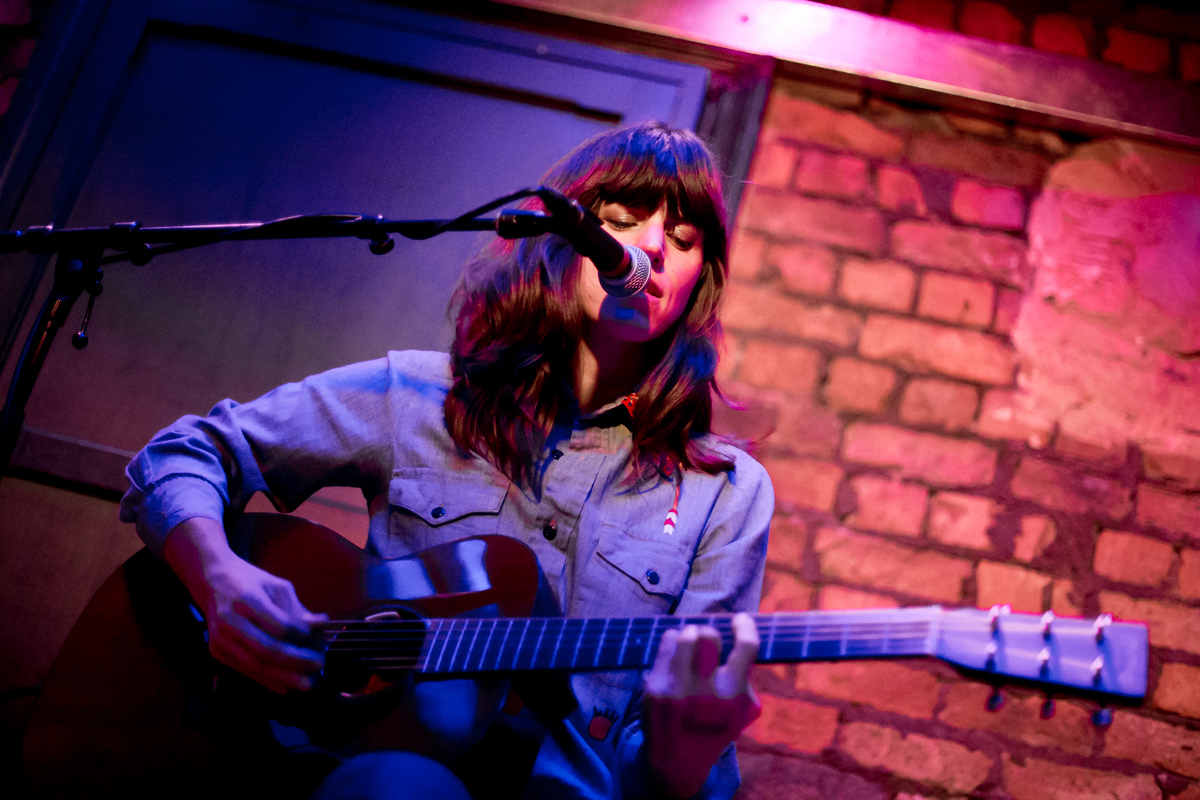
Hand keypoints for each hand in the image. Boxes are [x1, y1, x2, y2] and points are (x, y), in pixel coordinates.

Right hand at [164, 517, 326, 693]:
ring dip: (283, 677)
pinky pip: (244, 670)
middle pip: (266, 649)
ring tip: (306, 683)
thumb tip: (321, 625)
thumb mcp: (276, 586)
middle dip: (295, 661)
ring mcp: (220, 638)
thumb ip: (297, 608)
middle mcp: (230, 620)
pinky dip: (266, 680)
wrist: (212, 579)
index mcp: (247, 598)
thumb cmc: (250, 581)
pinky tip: (285, 686)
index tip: (318, 640)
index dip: (300, 636)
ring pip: (254, 665)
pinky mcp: (216, 650)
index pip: (278, 625)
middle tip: (318, 665)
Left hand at [642, 613, 760, 797]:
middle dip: (708, 633)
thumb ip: (744, 678)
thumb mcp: (741, 711)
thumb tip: (738, 636)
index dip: (745, 626)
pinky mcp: (654, 687)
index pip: (746, 647)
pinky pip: (665, 646)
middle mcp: (705, 692)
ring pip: (683, 635)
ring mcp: (676, 689)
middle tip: (706, 641)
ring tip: (690, 644)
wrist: (678, 760)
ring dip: (689, 634)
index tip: (740, 620)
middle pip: (708, 635)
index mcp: (732, 696)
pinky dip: (672, 644)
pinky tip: (675, 656)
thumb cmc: (714, 726)